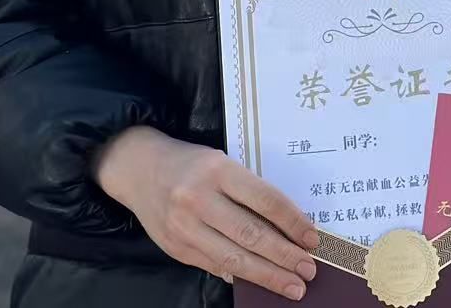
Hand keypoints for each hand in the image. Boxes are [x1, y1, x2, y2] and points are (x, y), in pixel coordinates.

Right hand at [95, 126, 318, 300]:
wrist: (138, 168)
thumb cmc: (190, 163)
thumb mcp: (221, 163)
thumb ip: (247, 192)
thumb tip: (284, 228)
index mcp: (218, 170)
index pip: (264, 199)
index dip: (292, 222)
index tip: (312, 239)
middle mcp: (199, 199)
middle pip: (250, 234)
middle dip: (284, 257)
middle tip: (308, 270)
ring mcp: (184, 227)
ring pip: (233, 258)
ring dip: (267, 275)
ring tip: (292, 286)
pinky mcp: (175, 248)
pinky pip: (214, 266)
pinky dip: (239, 276)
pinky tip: (259, 282)